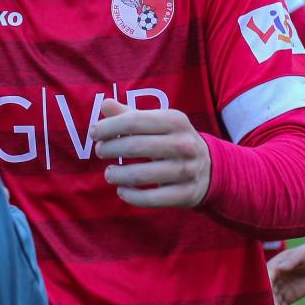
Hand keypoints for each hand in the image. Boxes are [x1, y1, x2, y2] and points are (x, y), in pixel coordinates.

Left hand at [94, 99, 212, 207]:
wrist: (210, 168)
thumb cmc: (172, 140)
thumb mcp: (157, 123)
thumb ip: (130, 115)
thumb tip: (104, 105)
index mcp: (175, 120)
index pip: (133, 121)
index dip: (108, 127)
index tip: (93, 133)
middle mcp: (183, 144)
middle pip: (134, 147)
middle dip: (109, 149)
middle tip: (101, 151)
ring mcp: (186, 170)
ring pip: (139, 175)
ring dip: (116, 175)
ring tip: (110, 173)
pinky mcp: (186, 194)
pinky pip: (150, 199)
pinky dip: (130, 196)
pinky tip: (122, 190)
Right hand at [267, 243, 304, 304]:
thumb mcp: (302, 255)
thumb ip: (292, 261)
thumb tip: (282, 268)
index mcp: (274, 267)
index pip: (268, 277)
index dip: (267, 285)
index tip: (267, 292)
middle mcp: (274, 280)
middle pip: (270, 292)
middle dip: (271, 301)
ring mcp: (280, 290)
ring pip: (274, 301)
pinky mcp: (287, 298)